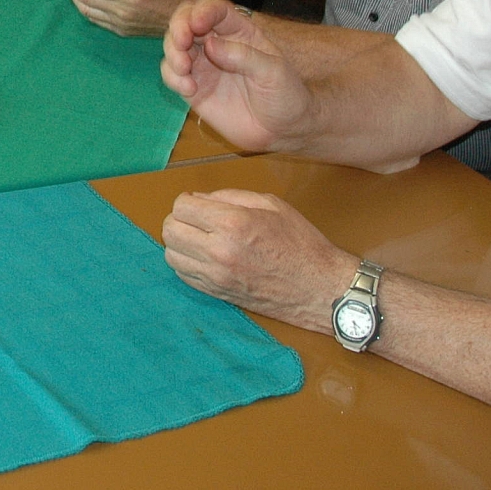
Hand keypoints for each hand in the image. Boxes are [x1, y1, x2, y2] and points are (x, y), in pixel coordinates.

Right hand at [161, 0, 309, 150]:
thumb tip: (210, 45)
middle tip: (182, 44)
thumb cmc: (284, 96)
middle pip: (186, 21)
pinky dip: (172, 78)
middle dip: (178, 28)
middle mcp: (216, 43)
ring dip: (172, 53)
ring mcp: (202, 65)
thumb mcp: (274, 72)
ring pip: (173, 46)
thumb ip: (244, 57)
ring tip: (185, 70)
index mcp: (239, 32)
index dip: (203, 11)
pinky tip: (189, 89)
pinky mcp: (192, 87)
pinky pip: (171, 74)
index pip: (215, 9)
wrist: (280, 131)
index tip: (198, 24)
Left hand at [162, 190, 356, 333]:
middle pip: (169, 230)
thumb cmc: (301, 243)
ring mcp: (216, 276)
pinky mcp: (217, 293)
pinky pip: (183, 275)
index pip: (181, 207)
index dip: (187, 201)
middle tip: (197, 219)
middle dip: (179, 219)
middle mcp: (218, 251)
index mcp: (232, 224)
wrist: (320, 288)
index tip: (198, 203)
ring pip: (171, 254)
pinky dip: (186, 262)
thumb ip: (230, 196)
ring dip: (180, 242)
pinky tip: (204, 256)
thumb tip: (200, 198)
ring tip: (199, 238)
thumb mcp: (271, 204)